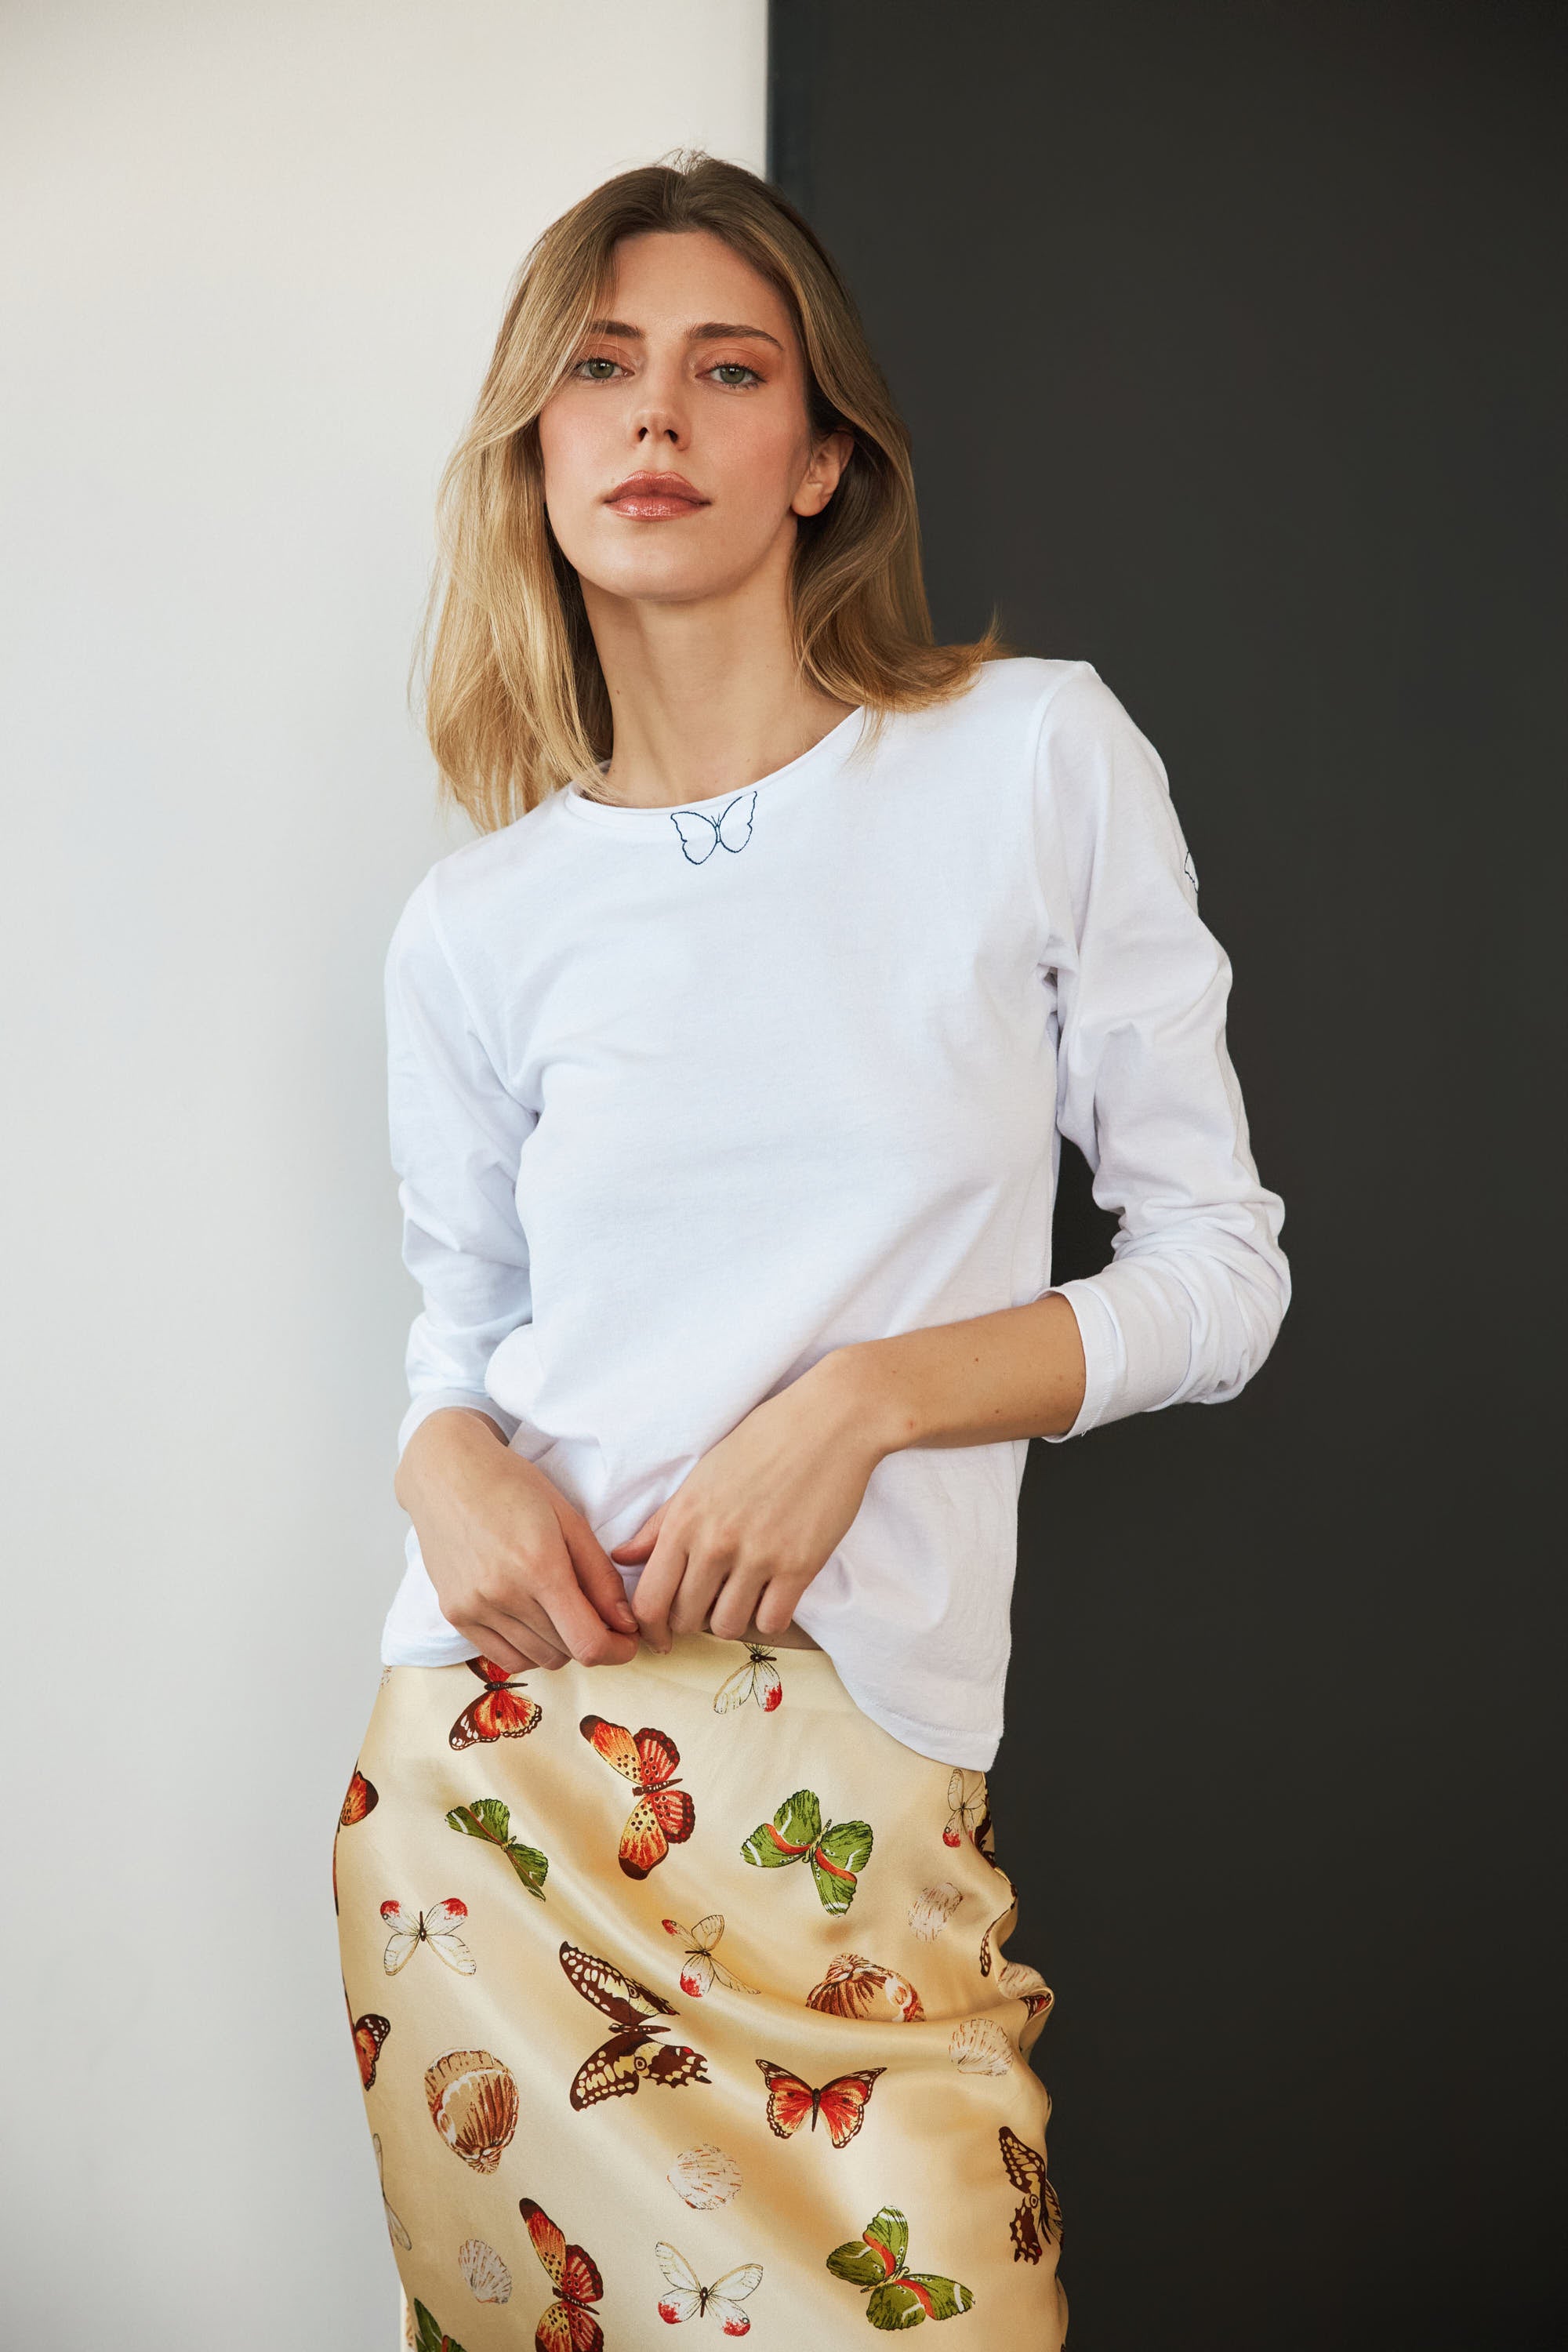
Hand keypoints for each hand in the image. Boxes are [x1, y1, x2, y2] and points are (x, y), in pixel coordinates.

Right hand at [395, 1409, 640, 1673]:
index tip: (627, 1639)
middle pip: (566, 1652)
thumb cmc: (513, 1486)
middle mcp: (503, 1594)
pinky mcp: (454, 1614)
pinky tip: (534, 1620)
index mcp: (539, 1566)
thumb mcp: (569, 1519)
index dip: (618, 1650)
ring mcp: (473, 1608)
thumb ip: (601, 1576)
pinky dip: (529, 1649)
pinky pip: (504, 1657)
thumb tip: (626, 1624)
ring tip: (563, 1610)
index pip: (588, 1643)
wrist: (447, 1473)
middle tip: (599, 1615)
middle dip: (593, 1640)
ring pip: (538, 1659)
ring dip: (561, 1645)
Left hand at [611, 1354, 885, 1651]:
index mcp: (685, 1519)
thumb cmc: (763, 1441)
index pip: (648, 1601)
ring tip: (742, 1597)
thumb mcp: (701, 1476)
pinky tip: (773, 1594)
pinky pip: (772, 1622)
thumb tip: (623, 1556)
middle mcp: (715, 1542)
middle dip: (693, 1620)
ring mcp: (758, 1556)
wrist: (829, 1422)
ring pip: (728, 1627)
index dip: (650, 1628)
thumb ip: (660, 1523)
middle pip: (685, 1620)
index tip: (660, 1633)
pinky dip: (770, 1616)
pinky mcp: (800, 1566)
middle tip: (709, 1603)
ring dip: (732, 1620)